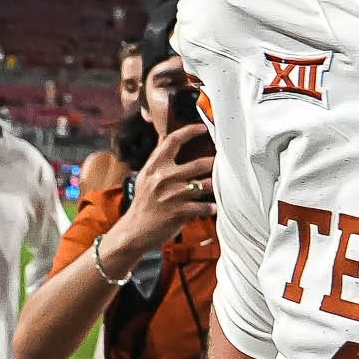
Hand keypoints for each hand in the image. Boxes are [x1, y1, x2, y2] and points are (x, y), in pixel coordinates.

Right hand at [117, 128, 216, 256]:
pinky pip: (203, 206)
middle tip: (224, 163)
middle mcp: (163, 177)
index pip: (173, 140)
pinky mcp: (178, 211)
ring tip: (221, 186)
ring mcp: (172, 195)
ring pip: (205, 185)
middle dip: (214, 164)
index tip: (203, 128)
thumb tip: (164, 135)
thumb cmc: (143, 203)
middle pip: (198, 164)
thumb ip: (157, 157)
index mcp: (155, 166)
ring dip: (215, 186)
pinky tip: (213, 207)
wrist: (134, 230)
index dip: (190, 131)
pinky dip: (210, 207)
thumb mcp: (145, 176)